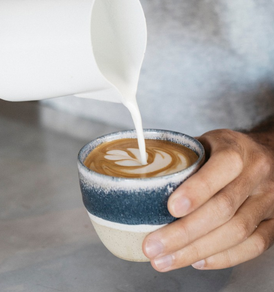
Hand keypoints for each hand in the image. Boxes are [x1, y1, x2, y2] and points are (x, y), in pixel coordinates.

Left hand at [143, 128, 273, 270]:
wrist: (267, 155)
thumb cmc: (224, 149)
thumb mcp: (204, 142)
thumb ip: (183, 160)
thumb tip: (142, 181)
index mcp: (236, 150)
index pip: (221, 168)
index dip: (197, 190)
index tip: (170, 208)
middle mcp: (257, 174)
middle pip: (224, 208)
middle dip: (185, 232)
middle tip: (153, 245)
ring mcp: (269, 200)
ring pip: (238, 232)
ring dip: (197, 250)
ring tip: (165, 259)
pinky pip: (254, 245)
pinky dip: (224, 257)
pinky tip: (197, 261)